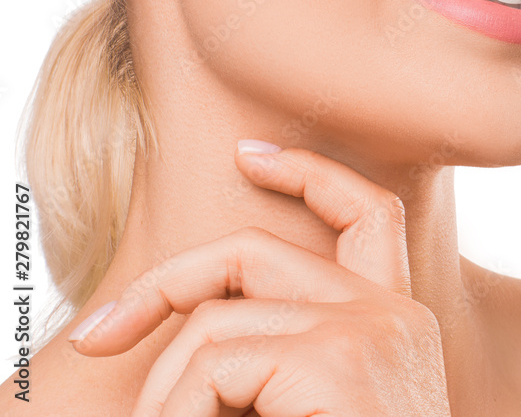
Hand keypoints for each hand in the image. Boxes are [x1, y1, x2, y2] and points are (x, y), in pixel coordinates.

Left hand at [69, 145, 451, 415]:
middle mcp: (392, 313)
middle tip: (99, 337)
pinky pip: (214, 366)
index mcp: (396, 322)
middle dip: (166, 281)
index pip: (367, 214)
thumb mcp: (326, 400)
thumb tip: (197, 329)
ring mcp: (368, 331)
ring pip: (218, 322)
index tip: (250, 155)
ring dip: (167, 395)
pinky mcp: (336, 362)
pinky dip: (179, 412)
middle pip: (258, 251)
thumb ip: (288, 352)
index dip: (310, 172)